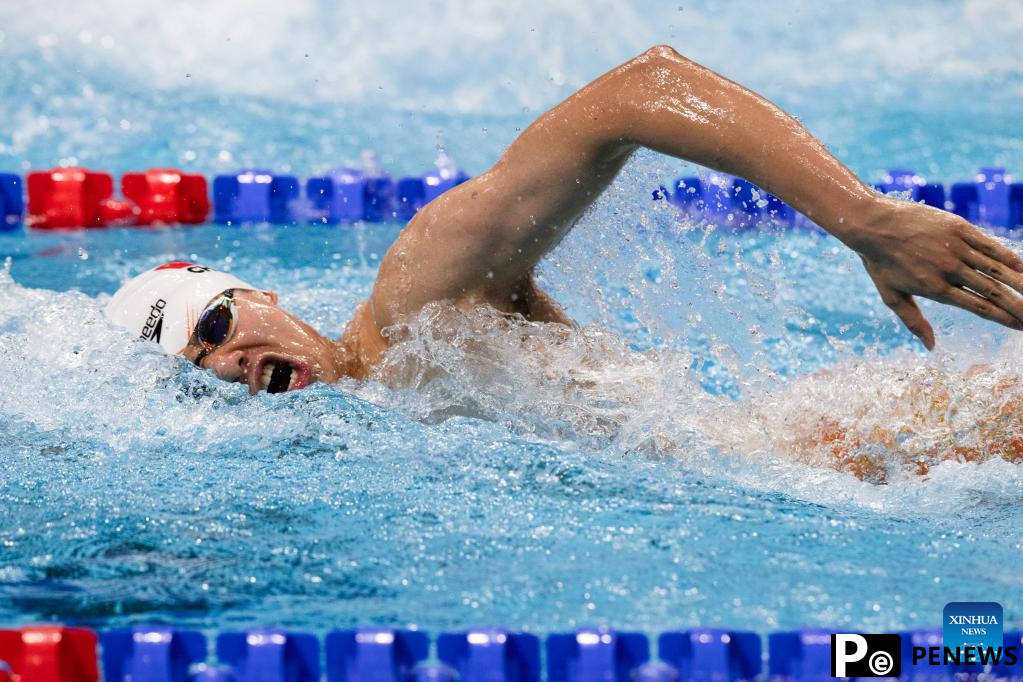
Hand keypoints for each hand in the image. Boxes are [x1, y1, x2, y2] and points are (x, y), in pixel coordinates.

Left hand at [848, 198, 1022, 349]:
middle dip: (1019, 305)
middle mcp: (949, 270)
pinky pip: (989, 244)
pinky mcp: (958, 228)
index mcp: (936, 289)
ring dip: (1020, 282)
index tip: (1021, 327)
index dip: (1003, 318)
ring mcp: (955, 248)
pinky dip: (1008, 256)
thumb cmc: (880, 263)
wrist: (872, 225)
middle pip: (993, 291)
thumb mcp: (891, 297)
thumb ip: (914, 322)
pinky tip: (1022, 268)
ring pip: (996, 269)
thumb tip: (931, 347)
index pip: (979, 308)